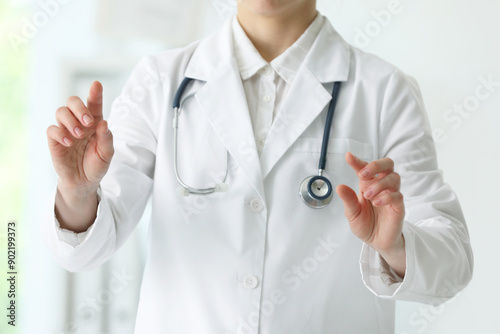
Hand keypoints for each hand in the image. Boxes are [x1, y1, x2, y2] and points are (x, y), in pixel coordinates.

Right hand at [46, 81, 113, 195]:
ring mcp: (65, 130)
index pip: (94, 104)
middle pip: (72, 101)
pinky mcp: (55, 141)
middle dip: (80, 107)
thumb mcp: (107, 154)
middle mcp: (79, 122)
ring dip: (70, 120)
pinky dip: (60, 134)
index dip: (95, 93)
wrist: (84, 182)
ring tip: (79, 135)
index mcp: (94, 122)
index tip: (97, 84)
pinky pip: (52, 129)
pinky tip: (69, 143)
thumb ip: (106, 139)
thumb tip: (103, 123)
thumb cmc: (97, 165)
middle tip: (88, 122)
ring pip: (61, 112)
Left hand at [336, 152, 405, 276]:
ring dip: (379, 183)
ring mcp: (391, 195)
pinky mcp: (398, 207)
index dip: (357, 161)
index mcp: (367, 185)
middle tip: (363, 174)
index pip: (365, 168)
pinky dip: (387, 197)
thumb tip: (339, 187)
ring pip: (394, 177)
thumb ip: (348, 200)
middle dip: (376, 165)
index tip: (348, 156)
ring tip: (368, 196)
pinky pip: (398, 195)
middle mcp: (381, 187)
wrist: (377, 242)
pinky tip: (377, 202)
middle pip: (387, 165)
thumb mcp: (352, 214)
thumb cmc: (366, 225)